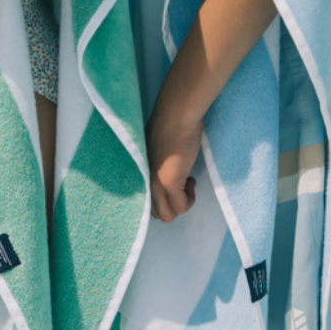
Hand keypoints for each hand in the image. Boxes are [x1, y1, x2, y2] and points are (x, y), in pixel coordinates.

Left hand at [146, 103, 203, 223]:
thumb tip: (165, 170)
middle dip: (171, 205)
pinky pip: (181, 207)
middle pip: (155, 213)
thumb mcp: (157, 149)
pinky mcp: (170, 183)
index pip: (144, 202)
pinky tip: (191, 179)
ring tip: (187, 183)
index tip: (174, 183)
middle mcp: (143, 182)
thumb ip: (156, 163)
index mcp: (139, 173)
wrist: (177, 114)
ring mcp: (155, 184)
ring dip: (181, 204)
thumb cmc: (170, 124)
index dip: (162, 197)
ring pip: (166, 216)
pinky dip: (190, 200)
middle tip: (182, 185)